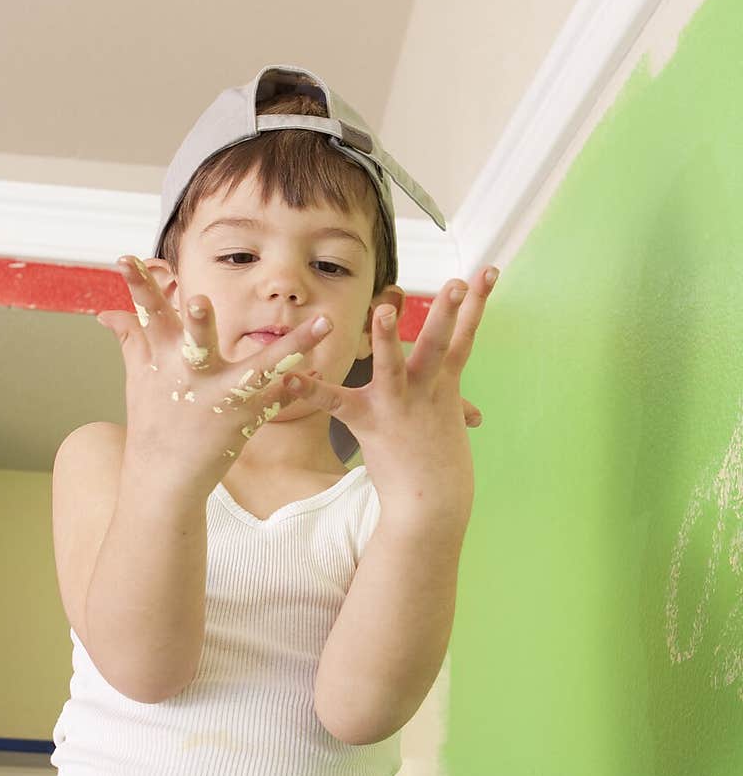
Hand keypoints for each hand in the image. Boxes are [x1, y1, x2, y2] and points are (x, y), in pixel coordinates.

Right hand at [96, 256, 328, 492]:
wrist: (163, 478)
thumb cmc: (152, 422)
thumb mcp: (139, 380)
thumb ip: (132, 340)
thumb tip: (108, 312)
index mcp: (163, 361)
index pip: (148, 316)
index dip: (137, 287)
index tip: (125, 258)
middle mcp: (190, 378)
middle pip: (196, 344)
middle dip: (197, 325)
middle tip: (202, 302)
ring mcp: (219, 400)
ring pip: (261, 367)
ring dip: (293, 345)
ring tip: (324, 322)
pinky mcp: (243, 421)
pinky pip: (277, 399)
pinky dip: (298, 387)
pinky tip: (320, 373)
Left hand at [290, 267, 497, 524]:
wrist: (432, 504)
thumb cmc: (440, 468)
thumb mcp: (450, 430)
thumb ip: (454, 409)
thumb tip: (473, 413)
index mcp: (444, 385)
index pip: (465, 336)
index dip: (478, 303)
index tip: (487, 271)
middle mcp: (426, 389)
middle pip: (439, 343)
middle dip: (447, 312)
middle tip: (456, 283)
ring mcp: (399, 404)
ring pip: (394, 364)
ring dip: (387, 337)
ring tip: (383, 309)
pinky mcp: (370, 422)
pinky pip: (335, 402)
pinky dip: (310, 390)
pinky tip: (289, 375)